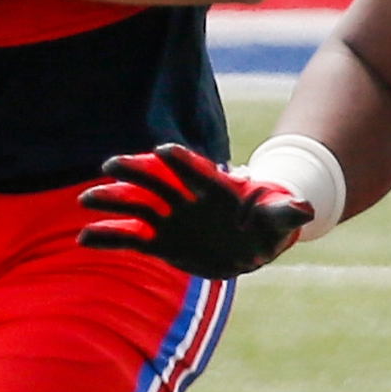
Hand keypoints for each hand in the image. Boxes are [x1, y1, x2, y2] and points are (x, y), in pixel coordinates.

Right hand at [77, 142, 311, 278]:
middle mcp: (183, 198)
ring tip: (86, 200)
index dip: (181, 160)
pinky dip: (107, 238)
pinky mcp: (157, 242)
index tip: (164, 150)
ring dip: (111, 201)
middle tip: (111, 164)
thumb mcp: (276, 219)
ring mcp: (167, 219)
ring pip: (134, 206)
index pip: (194, 169)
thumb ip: (285, 212)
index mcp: (210, 189)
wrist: (246, 241)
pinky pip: (128, 239)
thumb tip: (306, 209)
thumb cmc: (262, 222)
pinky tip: (83, 240)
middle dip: (134, 171)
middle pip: (155, 180)